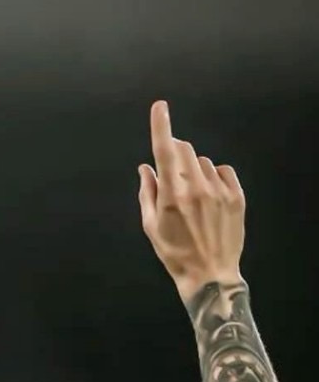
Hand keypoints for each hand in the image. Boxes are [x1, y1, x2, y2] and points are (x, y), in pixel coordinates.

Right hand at [138, 101, 245, 302]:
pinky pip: (223, 170)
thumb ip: (147, 192)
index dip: (160, 125)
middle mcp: (196, 188)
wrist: (210, 275)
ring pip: (202, 161)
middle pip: (184, 149)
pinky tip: (210, 192)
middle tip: (172, 169)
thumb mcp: (151, 226)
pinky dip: (214, 175)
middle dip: (174, 151)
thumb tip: (145, 168)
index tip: (160, 107)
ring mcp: (219, 192)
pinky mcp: (236, 197)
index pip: (164, 150)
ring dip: (193, 168)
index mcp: (172, 195)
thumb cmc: (175, 253)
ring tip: (193, 194)